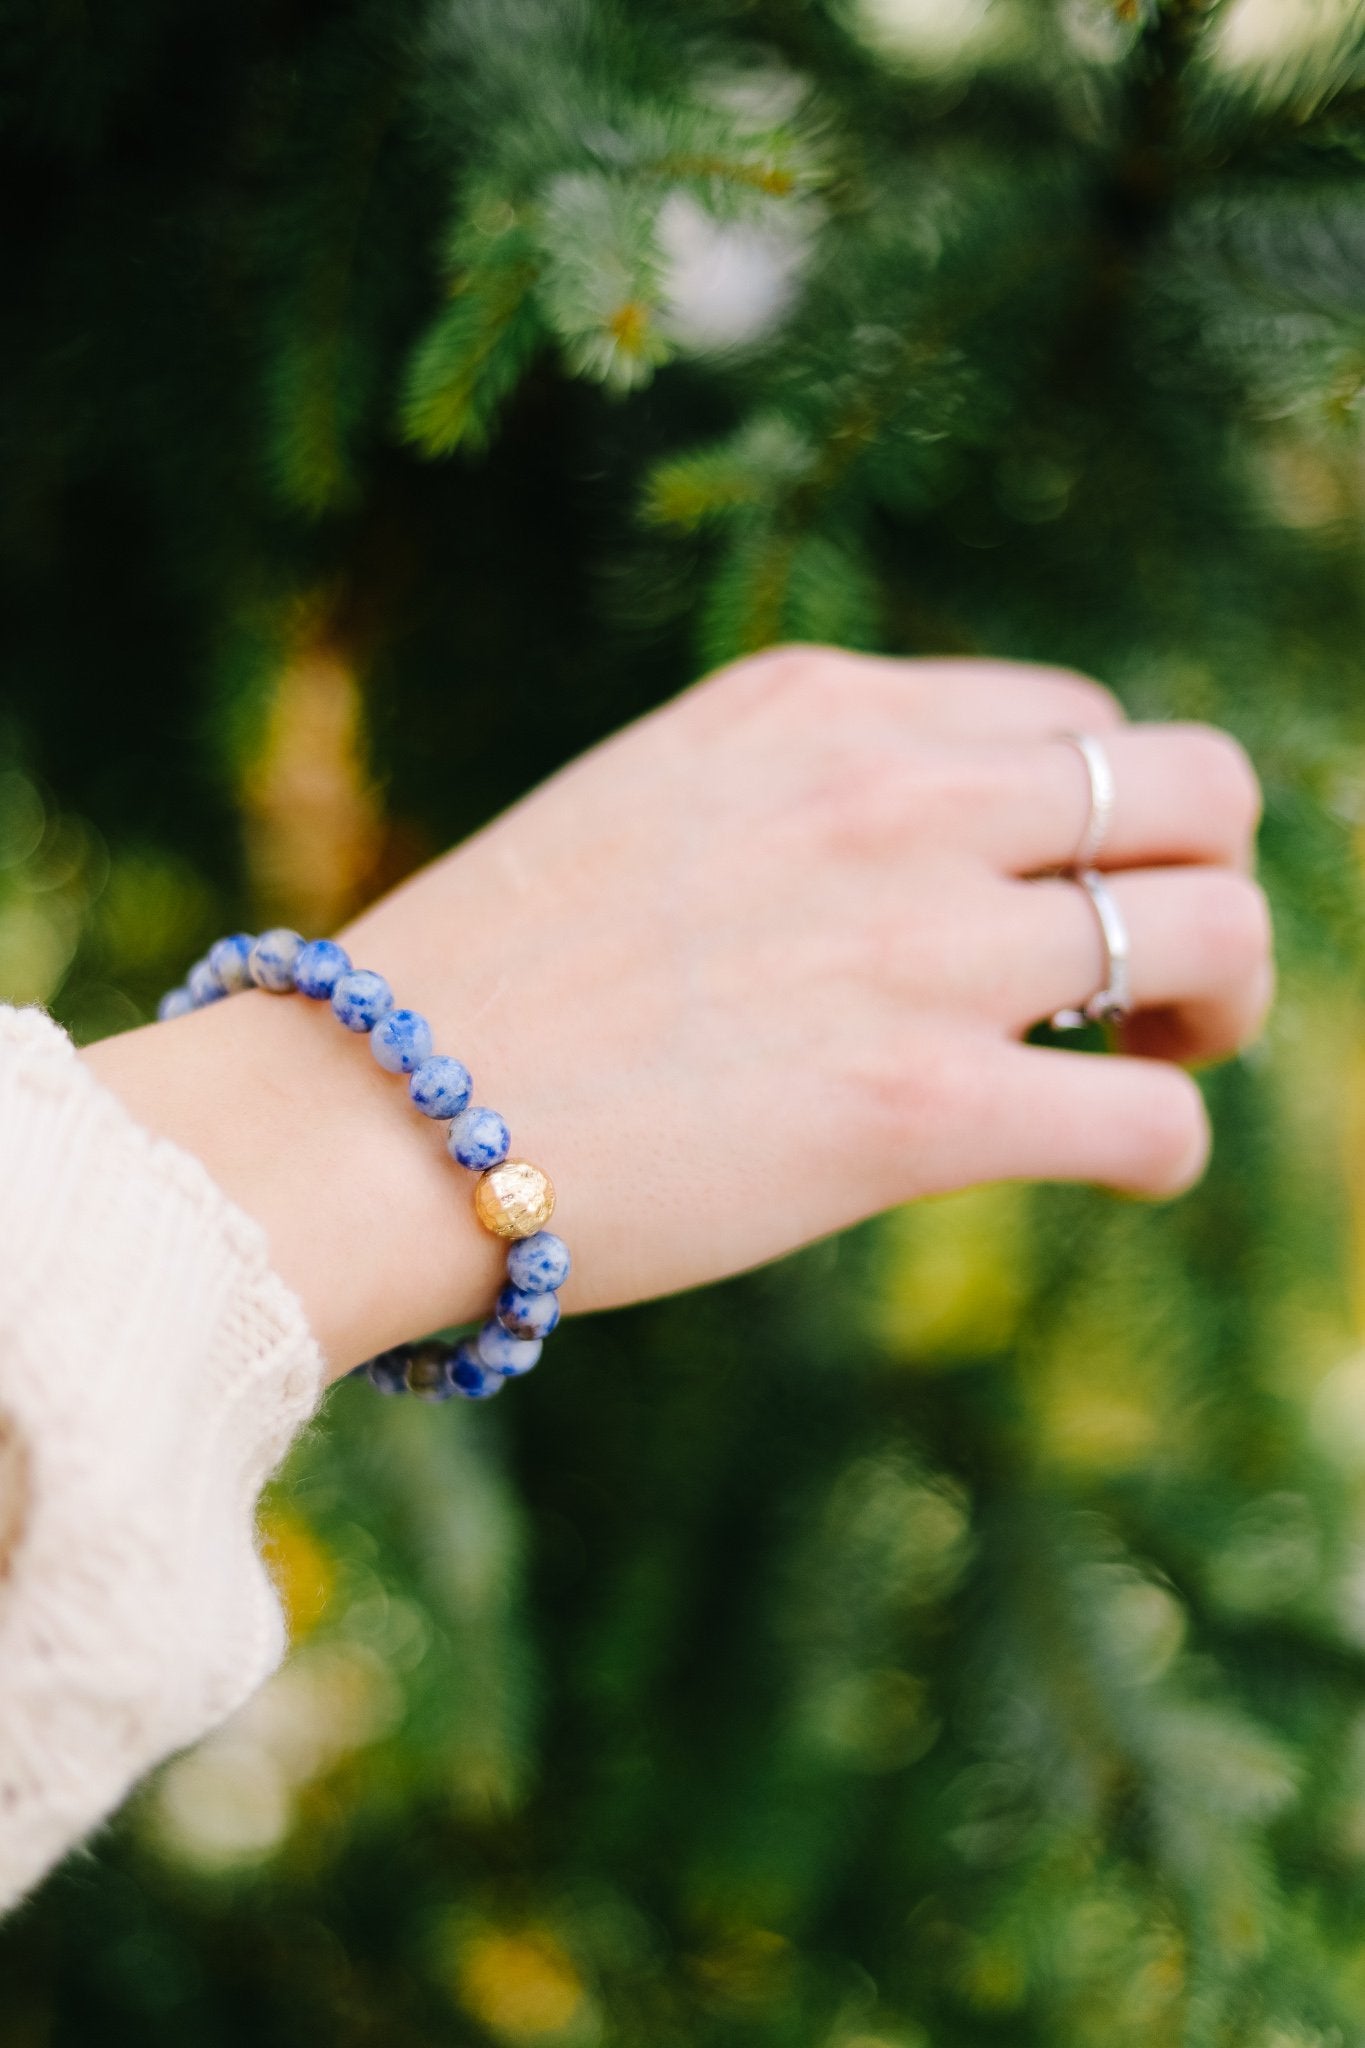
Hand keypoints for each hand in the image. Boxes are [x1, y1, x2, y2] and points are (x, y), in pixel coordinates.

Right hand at [84, 649, 1270, 1375]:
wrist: (368, 1113)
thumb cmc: (493, 980)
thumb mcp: (661, 806)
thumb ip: (809, 802)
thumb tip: (940, 868)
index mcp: (818, 704)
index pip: (1070, 717)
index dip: (1104, 815)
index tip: (1059, 899)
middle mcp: (890, 793)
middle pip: (1191, 786)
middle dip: (1207, 876)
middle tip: (1159, 977)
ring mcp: (913, 943)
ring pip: (1215, 928)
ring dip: (1225, 1000)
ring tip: (1162, 1056)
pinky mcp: (916, 1105)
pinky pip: (1153, 1120)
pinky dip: (1171, 1145)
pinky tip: (1123, 1164)